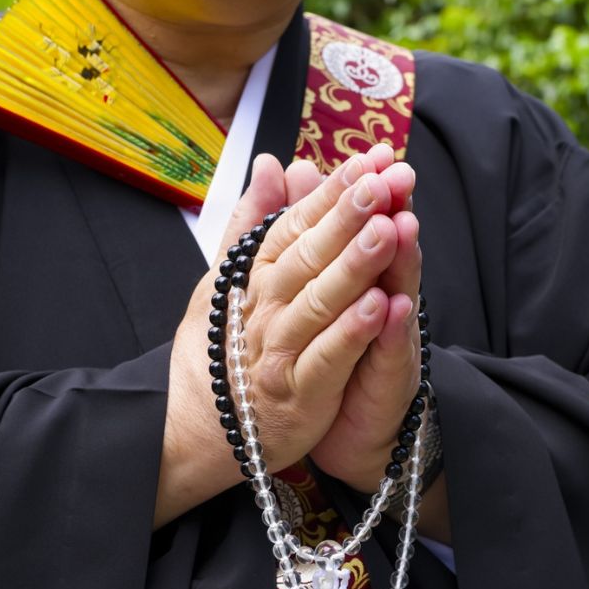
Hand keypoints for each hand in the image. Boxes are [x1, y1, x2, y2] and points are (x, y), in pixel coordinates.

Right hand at [154, 147, 407, 526]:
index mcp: (255, 276)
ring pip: (319, 303)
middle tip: (384, 181)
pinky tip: (380, 305)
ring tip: (387, 231)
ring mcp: (280, 352)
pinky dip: (352, 332)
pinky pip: (327, 359)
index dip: (332, 191)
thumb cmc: (224, 347)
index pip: (296, 224)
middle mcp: (265, 309)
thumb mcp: (230, 277)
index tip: (370, 161)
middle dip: (347, 216)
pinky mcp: (299, 395)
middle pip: (309, 256)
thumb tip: (270, 163)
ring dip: (354, 266)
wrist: (201, 428)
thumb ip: (255, 220)